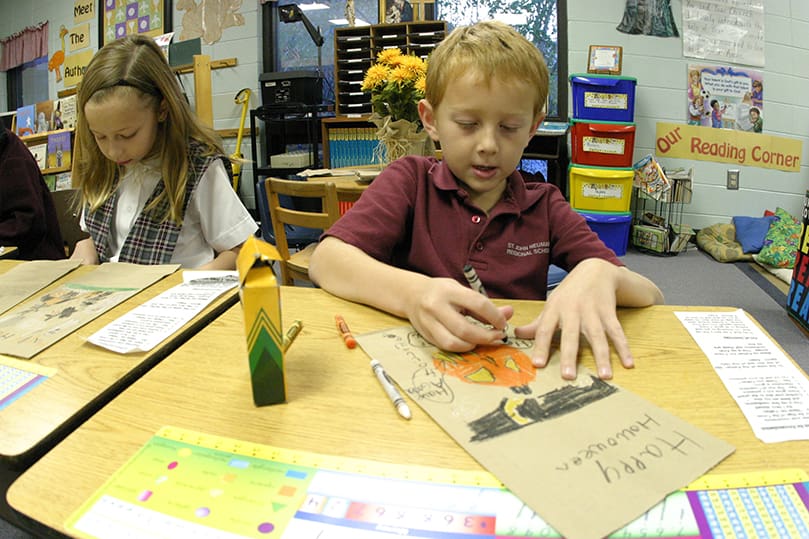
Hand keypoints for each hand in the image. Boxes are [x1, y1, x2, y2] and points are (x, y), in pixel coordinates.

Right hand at [404, 277, 512, 351]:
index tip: (502, 323)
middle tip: (498, 336)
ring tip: (483, 340)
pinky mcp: (425, 335)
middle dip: (486, 336)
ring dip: (473, 345)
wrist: (411, 295)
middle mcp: (436, 306)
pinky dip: (461, 347)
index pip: (478, 304)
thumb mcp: (462, 291)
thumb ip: (484, 304)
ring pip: (453, 342)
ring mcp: (428, 322)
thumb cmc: (441, 292)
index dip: (494, 316)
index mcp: (448, 291)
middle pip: (465, 329)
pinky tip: (470, 342)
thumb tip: (509, 313)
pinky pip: (446, 347)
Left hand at [515, 259, 631, 379]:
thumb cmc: (570, 292)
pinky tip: (629, 363)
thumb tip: (516, 334)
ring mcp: (593, 311)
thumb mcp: (551, 305)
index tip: (538, 364)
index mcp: (555, 309)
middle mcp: (573, 310)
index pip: (545, 330)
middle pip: (571, 335)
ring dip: (601, 356)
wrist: (595, 269)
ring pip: (597, 335)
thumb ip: (537, 323)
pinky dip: (624, 347)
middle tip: (568, 376)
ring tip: (604, 376)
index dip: (541, 346)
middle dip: (569, 355)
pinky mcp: (609, 312)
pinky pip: (617, 331)